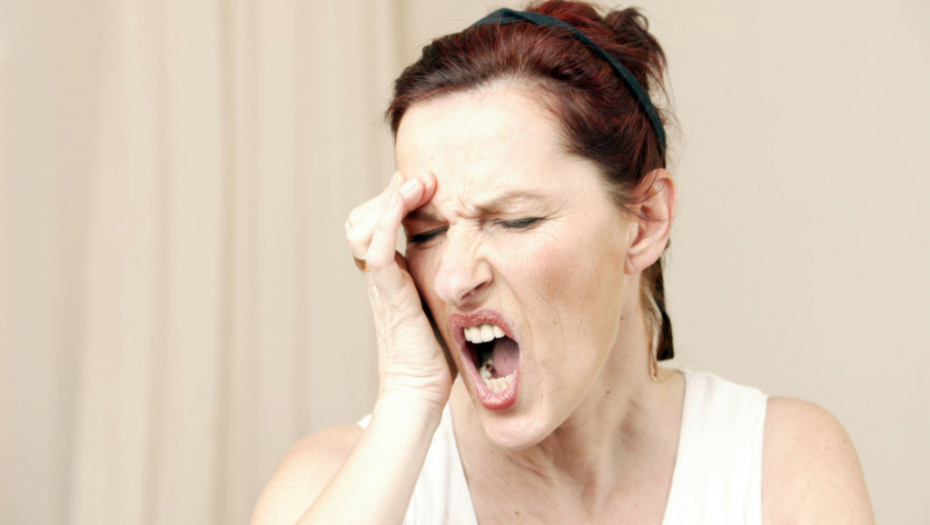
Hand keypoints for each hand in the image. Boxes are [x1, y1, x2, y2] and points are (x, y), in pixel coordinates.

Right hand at [345, 171, 454, 413]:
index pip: (378, 222)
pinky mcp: (389, 293)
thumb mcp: (443, 303)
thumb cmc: (437, 354)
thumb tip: (480, 259)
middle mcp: (380, 275)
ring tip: (420, 183)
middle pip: (362, 218)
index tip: (428, 180)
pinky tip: (409, 198)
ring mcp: (381, 283)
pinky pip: (376, 247)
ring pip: (361, 225)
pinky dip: (388, 217)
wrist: (420, 392)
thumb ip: (449, 279)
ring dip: (389, 197)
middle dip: (390, 190)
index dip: (396, 196)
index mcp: (391, 275)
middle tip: (424, 176)